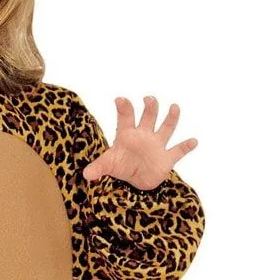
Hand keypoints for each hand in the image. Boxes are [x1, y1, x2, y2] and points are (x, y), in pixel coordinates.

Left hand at [81, 95, 197, 190]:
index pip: (125, 118)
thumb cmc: (121, 167)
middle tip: (148, 99)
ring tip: (174, 107)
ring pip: (166, 128)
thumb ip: (98, 168)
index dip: (123, 108)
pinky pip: (178, 151)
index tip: (120, 99)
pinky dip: (185, 147)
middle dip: (149, 107)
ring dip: (170, 118)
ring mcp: (156, 145)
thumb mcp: (108, 166)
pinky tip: (193, 141)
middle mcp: (144, 136)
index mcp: (127, 135)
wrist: (136, 180)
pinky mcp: (166, 158)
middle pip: (148, 117)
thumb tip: (85, 175)